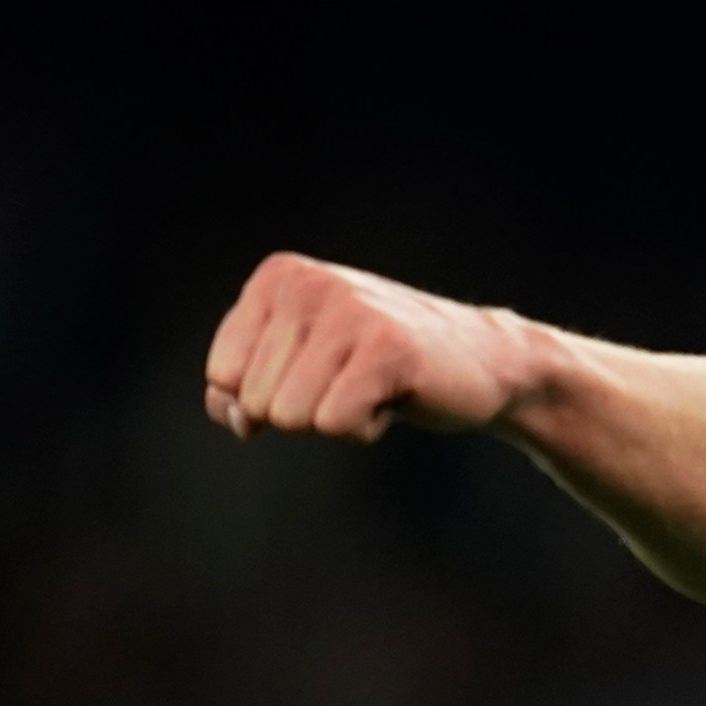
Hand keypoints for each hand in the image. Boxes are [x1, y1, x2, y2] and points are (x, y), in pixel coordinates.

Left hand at [203, 252, 527, 442]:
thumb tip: (236, 418)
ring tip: (373, 387)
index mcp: (278, 277)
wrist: (484, 362)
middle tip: (354, 380)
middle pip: (255, 401)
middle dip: (304, 408)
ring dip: (334, 420)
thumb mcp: (298, 365)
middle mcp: (308, 283)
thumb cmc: (381, 366)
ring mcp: (349, 310)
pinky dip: (363, 428)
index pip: (221, 375)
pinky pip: (334, 423)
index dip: (267, 396)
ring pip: (290, 417)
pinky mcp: (386, 347)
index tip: (318, 373)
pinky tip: (393, 398)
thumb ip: (240, 389)